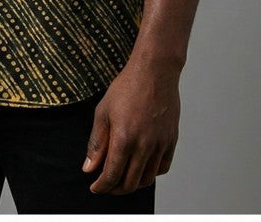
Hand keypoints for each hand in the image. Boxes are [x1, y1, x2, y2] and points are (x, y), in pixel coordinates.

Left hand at [82, 59, 179, 194]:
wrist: (154, 71)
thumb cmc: (127, 87)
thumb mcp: (103, 112)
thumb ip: (96, 143)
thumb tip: (89, 168)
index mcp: (124, 138)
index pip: (111, 176)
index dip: (102, 186)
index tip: (95, 187)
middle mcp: (144, 145)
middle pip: (130, 183)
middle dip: (115, 189)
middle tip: (107, 185)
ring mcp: (160, 144)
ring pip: (147, 179)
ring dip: (133, 183)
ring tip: (123, 177)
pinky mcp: (171, 140)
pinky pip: (162, 167)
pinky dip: (151, 173)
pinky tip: (141, 166)